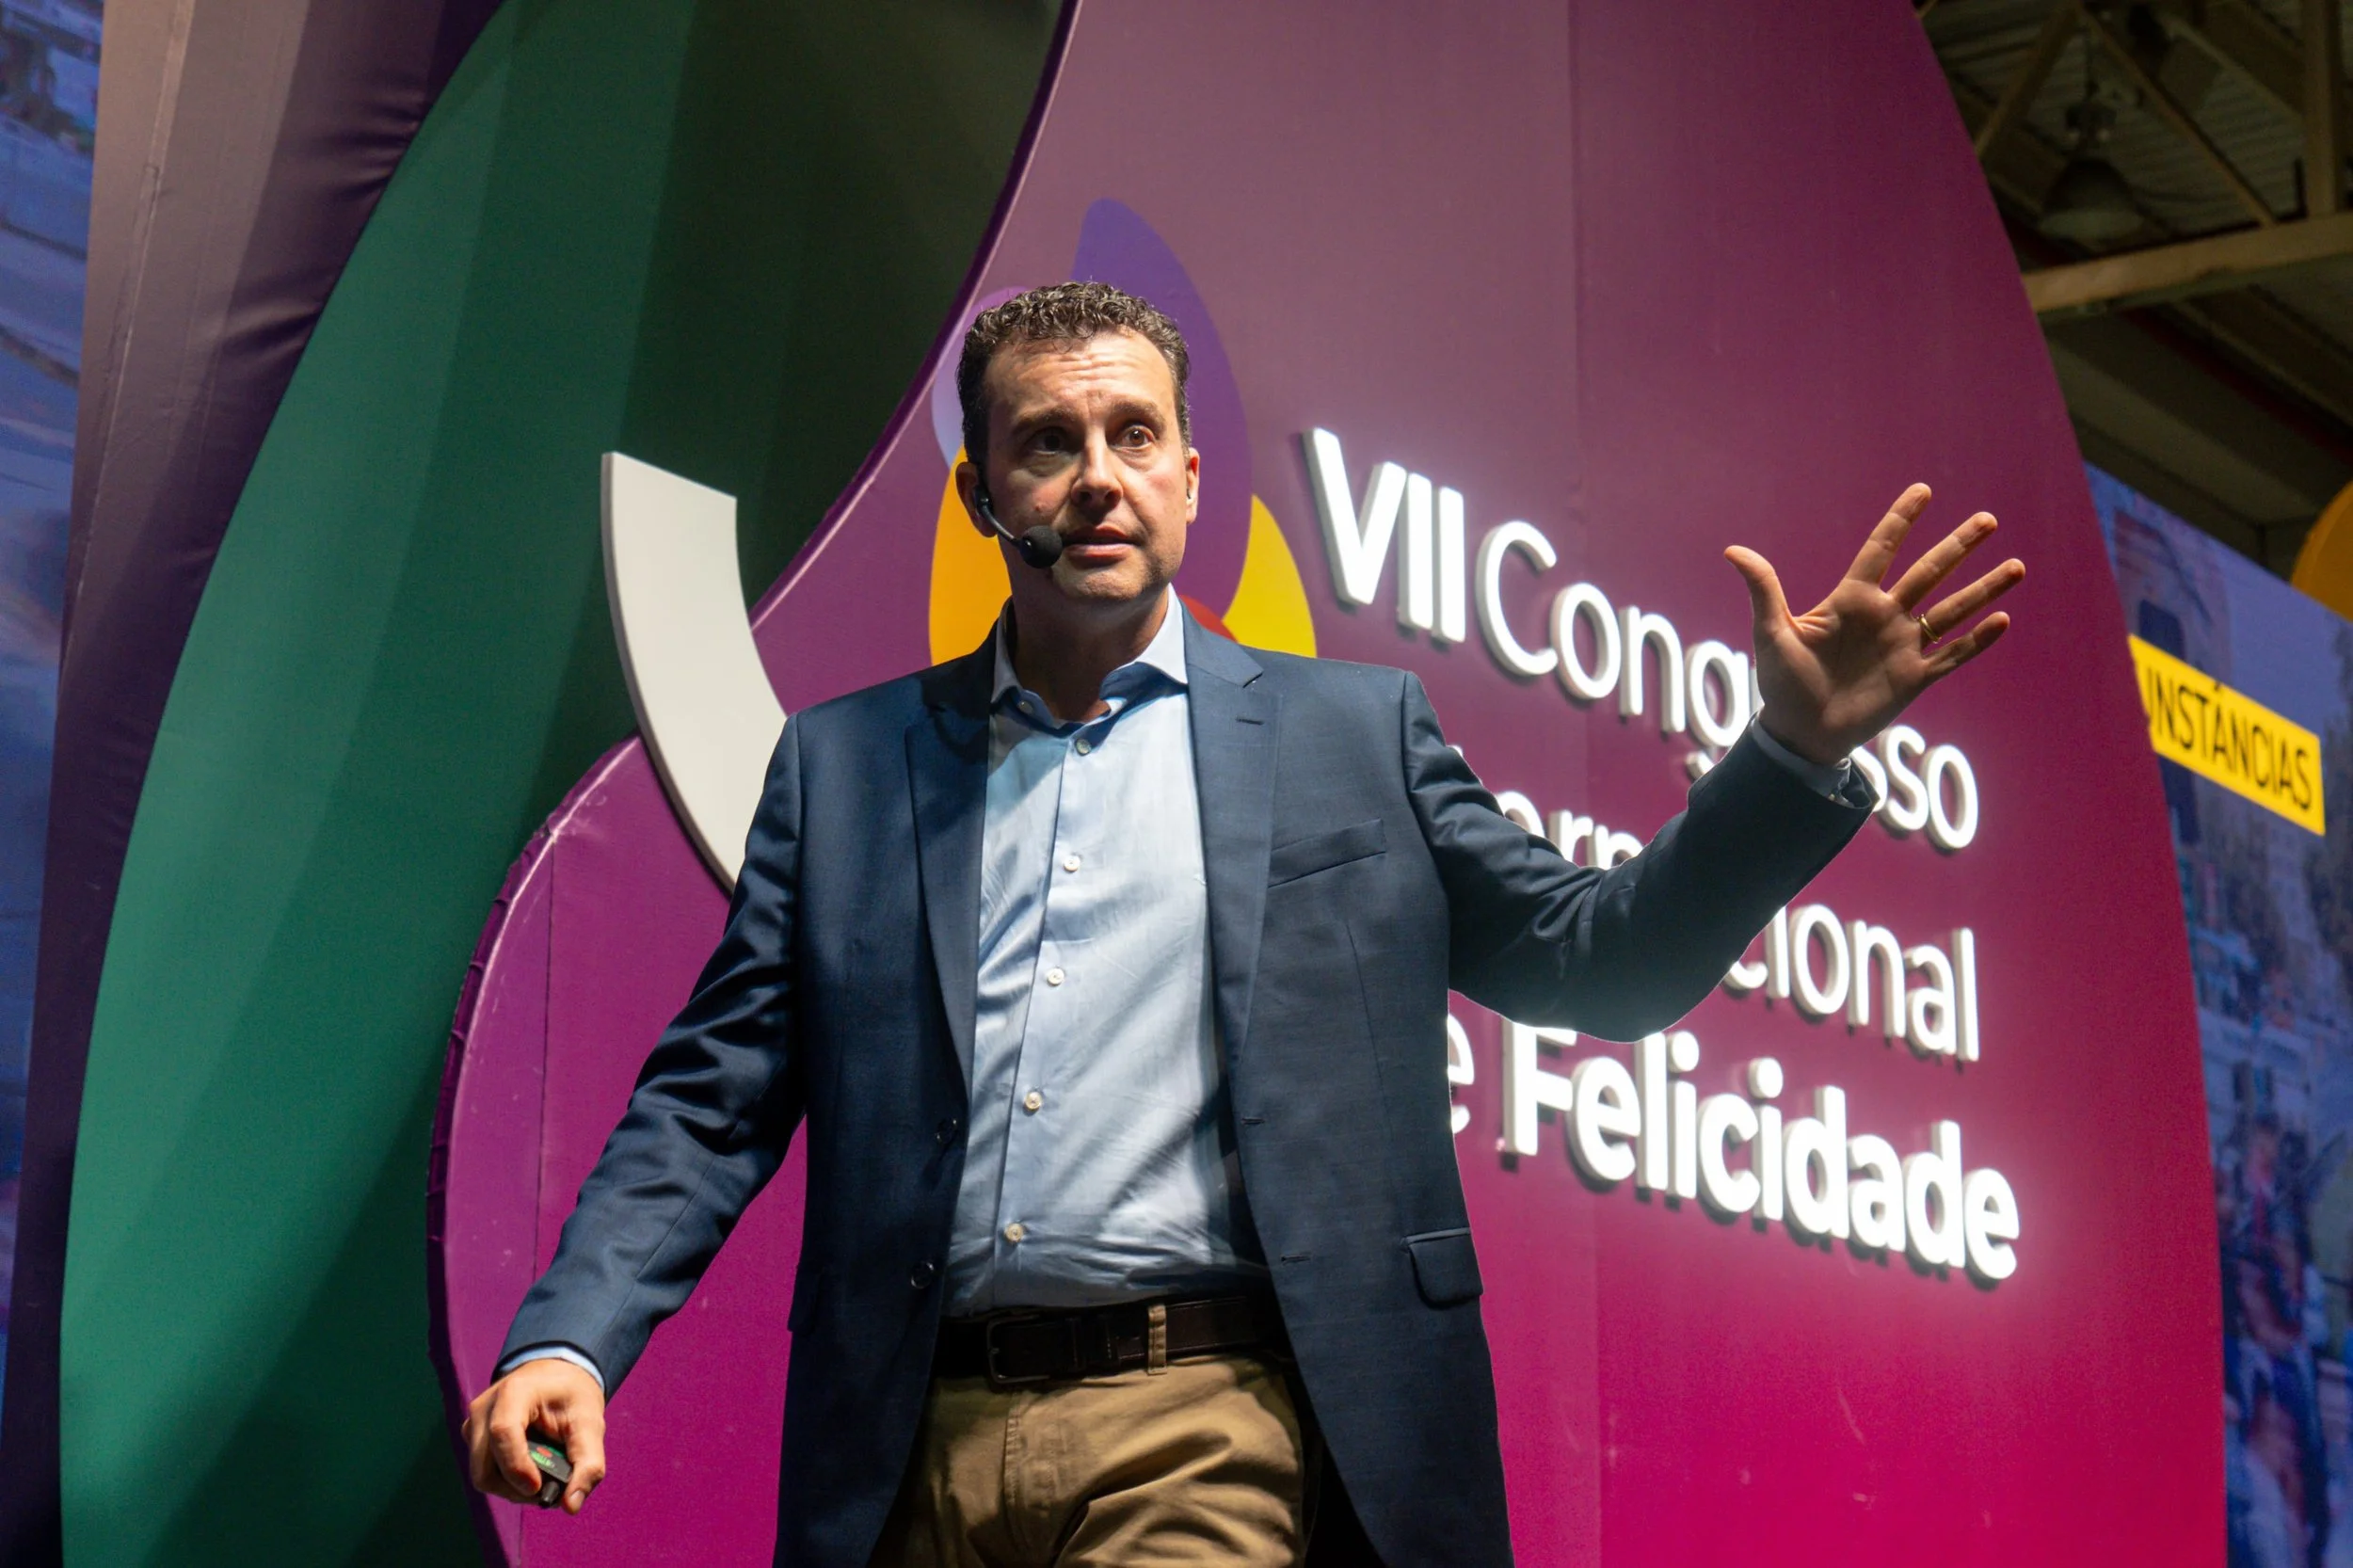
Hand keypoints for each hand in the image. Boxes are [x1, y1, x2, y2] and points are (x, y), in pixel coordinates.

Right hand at [463, 1358, 607, 1514]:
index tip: (539, 1488)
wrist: (555, 1376)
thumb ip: (588, 1464)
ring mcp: (474, 1422)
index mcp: (515, 1392)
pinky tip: (530, 1472)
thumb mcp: (591, 1424)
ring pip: (482, 1474)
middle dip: (516, 1488)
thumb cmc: (573, 1397)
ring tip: (543, 1480)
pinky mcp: (472, 1436)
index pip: (503, 1433)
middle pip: (485, 1466)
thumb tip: (571, 1506)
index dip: (517, 1467)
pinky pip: (483, 1470)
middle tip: (547, 1490)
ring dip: (511, 1488)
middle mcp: (485, 1407)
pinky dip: (506, 1481)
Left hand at [1725, 483, 2023, 765]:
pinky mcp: (1914, 679)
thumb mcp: (1771, 633)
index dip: (1901, 520)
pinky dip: (1978, 641)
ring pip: (1951, 610)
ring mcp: (1903, 647)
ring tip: (2016, 565)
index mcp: (1851, 601)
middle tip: (1988, 519)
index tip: (1923, 490)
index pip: (1881, 550)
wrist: (1800, 734)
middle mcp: (1884, 617)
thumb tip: (1732, 551)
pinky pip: (1952, 655)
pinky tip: (2003, 620)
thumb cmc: (1782, 683)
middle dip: (1958, 547)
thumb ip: (1763, 590)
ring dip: (1983, 589)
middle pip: (1928, 573)